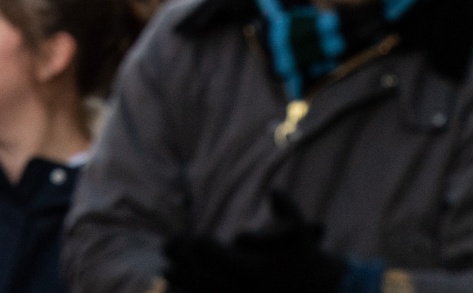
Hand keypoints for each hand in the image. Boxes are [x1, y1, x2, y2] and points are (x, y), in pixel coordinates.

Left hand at [164, 194, 347, 292]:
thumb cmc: (306, 259)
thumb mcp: (302, 232)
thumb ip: (288, 209)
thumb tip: (274, 189)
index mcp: (254, 271)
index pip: (218, 257)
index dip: (201, 246)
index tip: (192, 237)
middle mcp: (243, 291)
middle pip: (204, 277)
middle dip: (184, 262)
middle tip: (167, 246)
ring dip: (183, 281)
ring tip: (167, 268)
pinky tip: (182, 287)